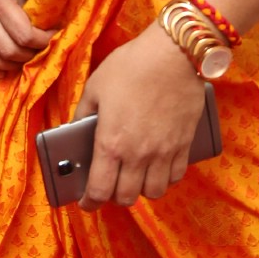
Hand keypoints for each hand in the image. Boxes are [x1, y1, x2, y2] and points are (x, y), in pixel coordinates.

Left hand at [72, 23, 207, 210]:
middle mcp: (138, 155)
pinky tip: (157, 167)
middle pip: (127, 197)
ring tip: (133, 177)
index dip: (90, 202)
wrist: (173, 54)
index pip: (100, 190)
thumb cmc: (130, 66)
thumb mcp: (95, 87)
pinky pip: (175, 176)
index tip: (86, 203)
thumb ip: (82, 113)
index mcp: (111, 143)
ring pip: (153, 192)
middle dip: (114, 197)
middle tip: (108, 186)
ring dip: (140, 190)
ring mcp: (164, 152)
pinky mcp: (184, 145)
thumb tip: (74, 130)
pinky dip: (164, 178)